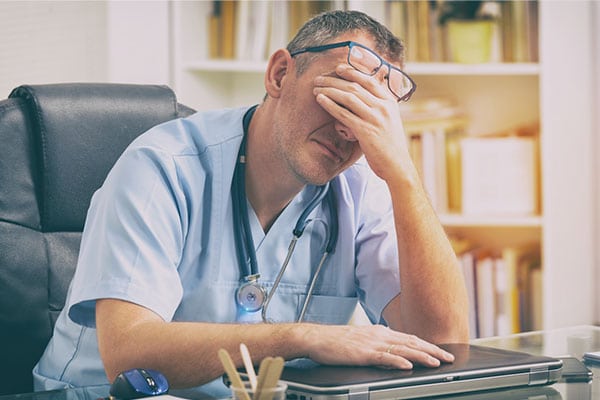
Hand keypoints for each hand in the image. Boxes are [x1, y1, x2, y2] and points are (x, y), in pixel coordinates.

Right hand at [302, 324, 453, 369]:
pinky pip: (384, 356)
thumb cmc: (336, 341)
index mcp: (380, 332)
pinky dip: (398, 360)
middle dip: (432, 350)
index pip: (409, 338)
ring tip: (436, 361)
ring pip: (402, 348)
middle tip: (448, 357)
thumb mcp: (361, 339)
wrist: (317, 338)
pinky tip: (408, 365)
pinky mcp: (362, 353)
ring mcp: (371, 343)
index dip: (427, 345)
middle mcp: (379, 335)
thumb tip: (392, 347)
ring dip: (421, 355)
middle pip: (411, 342)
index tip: (441, 351)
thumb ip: (378, 342)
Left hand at [312, 64, 415, 182]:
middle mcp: (383, 107)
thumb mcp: (389, 120)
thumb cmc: (390, 145)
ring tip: (316, 87)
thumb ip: (378, 107)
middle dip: (334, 80)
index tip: (338, 68)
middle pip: (355, 86)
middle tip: (320, 78)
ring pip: (348, 97)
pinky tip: (320, 99)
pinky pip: (344, 113)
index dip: (352, 72)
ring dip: (329, 89)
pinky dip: (330, 104)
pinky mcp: (366, 131)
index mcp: (390, 102)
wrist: (397, 165)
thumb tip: (364, 97)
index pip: (369, 80)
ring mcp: (375, 118)